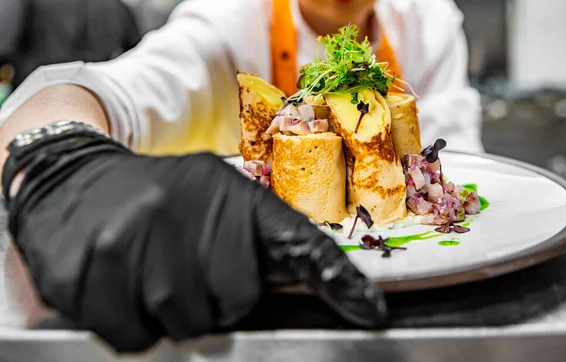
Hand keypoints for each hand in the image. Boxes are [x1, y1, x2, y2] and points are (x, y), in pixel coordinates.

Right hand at [6, 136, 386, 351]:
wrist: (72, 178)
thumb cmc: (158, 199)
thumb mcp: (212, 198)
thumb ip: (256, 237)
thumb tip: (309, 283)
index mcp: (228, 192)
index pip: (296, 242)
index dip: (337, 282)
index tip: (371, 314)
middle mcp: (185, 207)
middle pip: (234, 301)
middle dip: (218, 300)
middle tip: (192, 273)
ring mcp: (134, 237)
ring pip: (182, 321)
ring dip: (173, 312)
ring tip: (154, 274)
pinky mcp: (90, 267)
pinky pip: (131, 334)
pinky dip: (132, 324)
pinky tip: (124, 287)